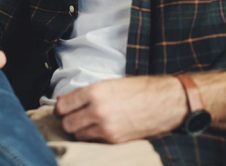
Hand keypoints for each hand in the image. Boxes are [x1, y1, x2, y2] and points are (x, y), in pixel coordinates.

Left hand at [54, 76, 187, 142]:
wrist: (165, 103)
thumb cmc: (138, 90)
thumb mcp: (109, 84)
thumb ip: (87, 93)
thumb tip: (66, 101)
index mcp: (94, 92)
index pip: (62, 106)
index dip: (60, 108)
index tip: (62, 109)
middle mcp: (97, 110)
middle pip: (67, 123)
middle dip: (67, 120)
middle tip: (71, 117)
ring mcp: (106, 128)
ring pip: (77, 135)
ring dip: (78, 130)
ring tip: (84, 123)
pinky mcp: (114, 140)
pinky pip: (92, 141)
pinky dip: (90, 136)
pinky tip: (96, 129)